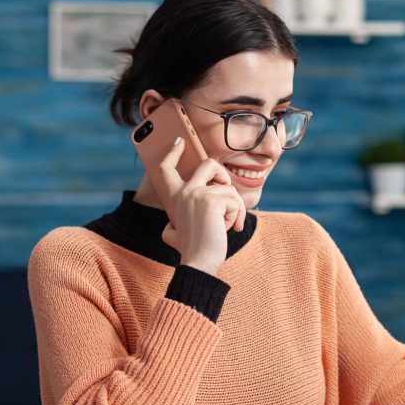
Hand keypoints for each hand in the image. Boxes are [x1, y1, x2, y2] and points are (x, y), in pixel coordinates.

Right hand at [159, 137, 245, 275]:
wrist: (198, 262)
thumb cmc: (190, 250)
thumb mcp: (173, 233)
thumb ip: (173, 223)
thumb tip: (170, 225)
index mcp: (175, 197)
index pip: (166, 168)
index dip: (172, 152)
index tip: (180, 142)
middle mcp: (185, 191)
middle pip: (209, 164)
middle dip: (222, 173)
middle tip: (225, 190)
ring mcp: (198, 194)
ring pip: (229, 189)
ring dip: (234, 208)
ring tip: (227, 226)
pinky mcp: (213, 200)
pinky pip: (235, 201)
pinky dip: (237, 216)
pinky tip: (230, 229)